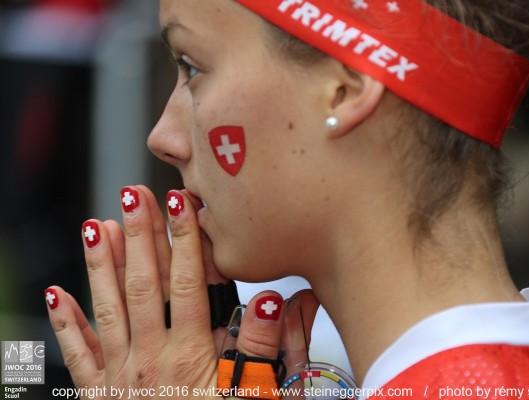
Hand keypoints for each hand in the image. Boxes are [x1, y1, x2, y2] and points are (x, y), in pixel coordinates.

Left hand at [45, 186, 318, 398]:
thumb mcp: (254, 397)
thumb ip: (260, 350)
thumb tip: (268, 301)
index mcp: (191, 358)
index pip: (187, 284)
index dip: (184, 240)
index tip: (179, 203)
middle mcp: (151, 361)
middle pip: (144, 286)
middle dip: (140, 236)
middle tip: (133, 195)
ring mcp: (121, 377)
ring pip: (107, 309)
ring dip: (102, 264)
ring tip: (97, 225)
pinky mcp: (101, 395)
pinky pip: (78, 356)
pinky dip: (65, 323)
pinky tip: (56, 292)